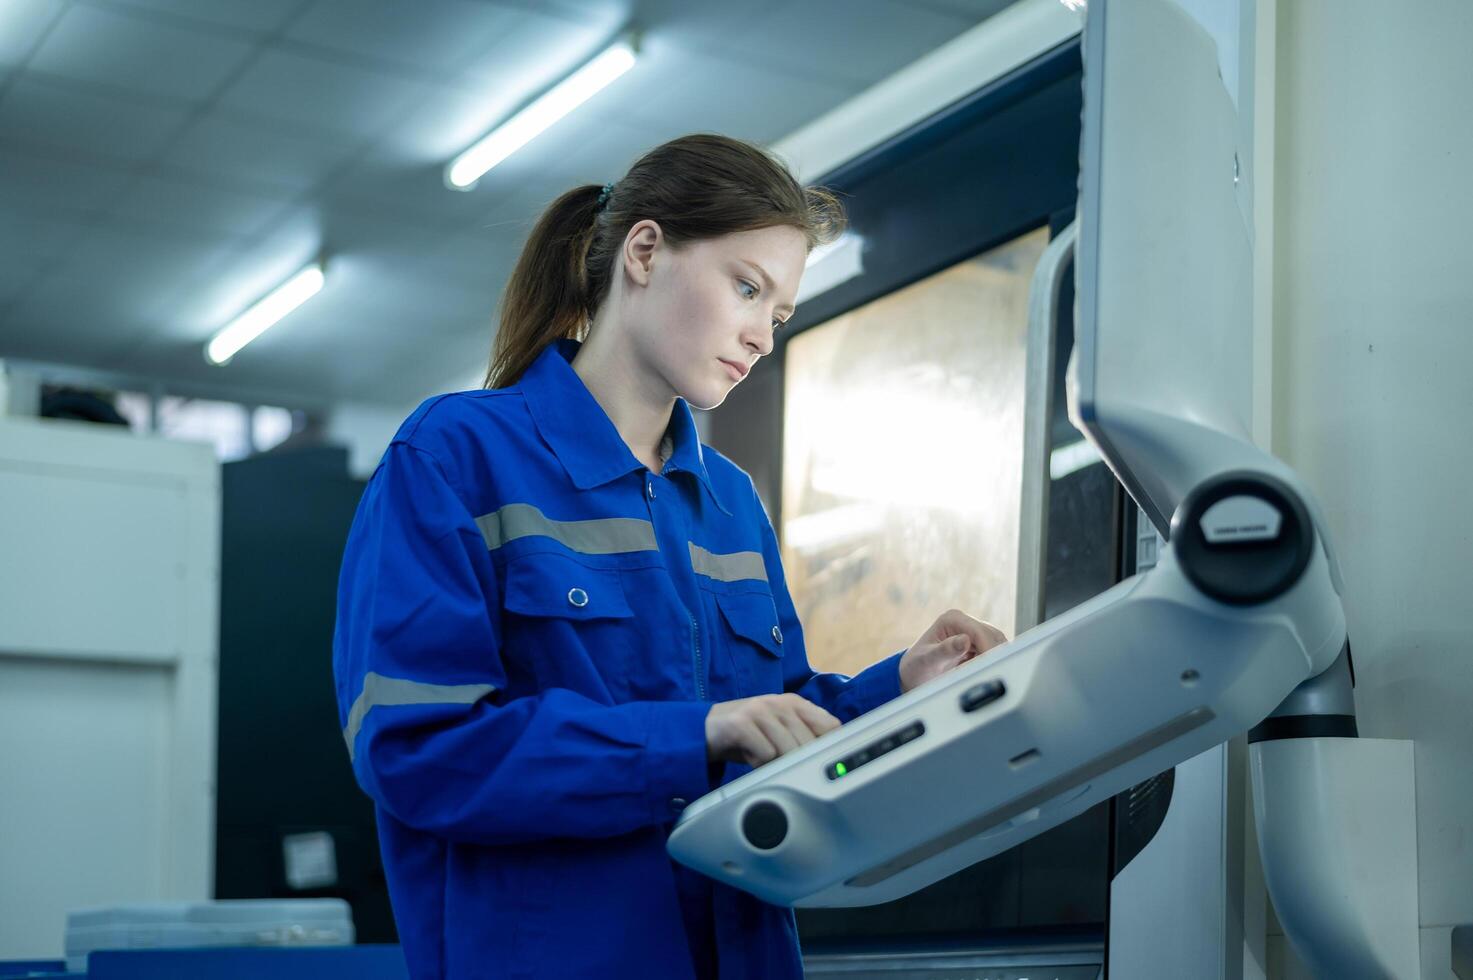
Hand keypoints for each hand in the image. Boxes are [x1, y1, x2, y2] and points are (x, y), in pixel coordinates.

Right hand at [705, 693, 841, 767]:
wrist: (707, 729)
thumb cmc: (749, 735)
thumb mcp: (780, 731)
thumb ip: (805, 737)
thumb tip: (832, 757)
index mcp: (795, 703)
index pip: (830, 725)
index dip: (831, 747)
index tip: (824, 763)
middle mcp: (780, 703)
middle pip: (810, 743)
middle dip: (800, 761)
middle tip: (782, 764)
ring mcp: (759, 710)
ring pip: (788, 749)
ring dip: (776, 763)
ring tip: (761, 757)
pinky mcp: (740, 723)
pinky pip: (765, 754)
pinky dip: (757, 763)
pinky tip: (748, 755)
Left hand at [899, 609, 1008, 693]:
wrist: (913, 675)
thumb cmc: (916, 666)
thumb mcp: (927, 659)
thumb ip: (945, 650)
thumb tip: (965, 641)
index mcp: (951, 619)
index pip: (979, 631)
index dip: (988, 648)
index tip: (989, 666)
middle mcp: (964, 622)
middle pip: (992, 637)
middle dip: (992, 655)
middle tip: (989, 675)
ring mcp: (972, 633)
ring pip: (997, 644)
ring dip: (993, 660)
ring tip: (980, 675)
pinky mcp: (978, 645)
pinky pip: (994, 653)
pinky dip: (991, 663)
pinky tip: (980, 674)